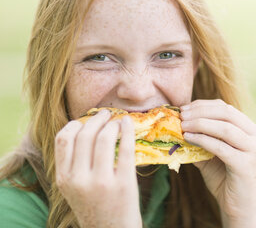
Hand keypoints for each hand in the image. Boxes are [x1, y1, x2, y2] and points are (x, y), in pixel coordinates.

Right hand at [55, 111, 141, 227]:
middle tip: (105, 114)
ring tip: (118, 121)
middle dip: (96, 119)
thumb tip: (85, 128)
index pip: (63, 140)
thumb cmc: (94, 206)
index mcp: (64, 179)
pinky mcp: (123, 183)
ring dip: (112, 124)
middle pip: (84, 135)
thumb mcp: (74, 188)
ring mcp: (101, 182)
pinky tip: (128, 124)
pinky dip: (128, 131)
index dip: (75, 124)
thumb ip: (74, 163)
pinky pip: (125, 149)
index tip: (85, 120)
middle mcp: (79, 180)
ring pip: (104, 138)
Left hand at [180, 99, 255, 227]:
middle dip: (201, 112)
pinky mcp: (246, 164)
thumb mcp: (213, 152)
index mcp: (252, 129)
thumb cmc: (224, 177)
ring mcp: (254, 149)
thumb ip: (203, 136)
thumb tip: (180, 120)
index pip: (227, 108)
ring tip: (183, 126)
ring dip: (200, 123)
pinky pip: (220, 147)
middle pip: (227, 113)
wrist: (236, 205)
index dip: (204, 105)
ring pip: (225, 128)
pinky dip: (202, 139)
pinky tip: (188, 138)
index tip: (185, 108)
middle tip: (182, 115)